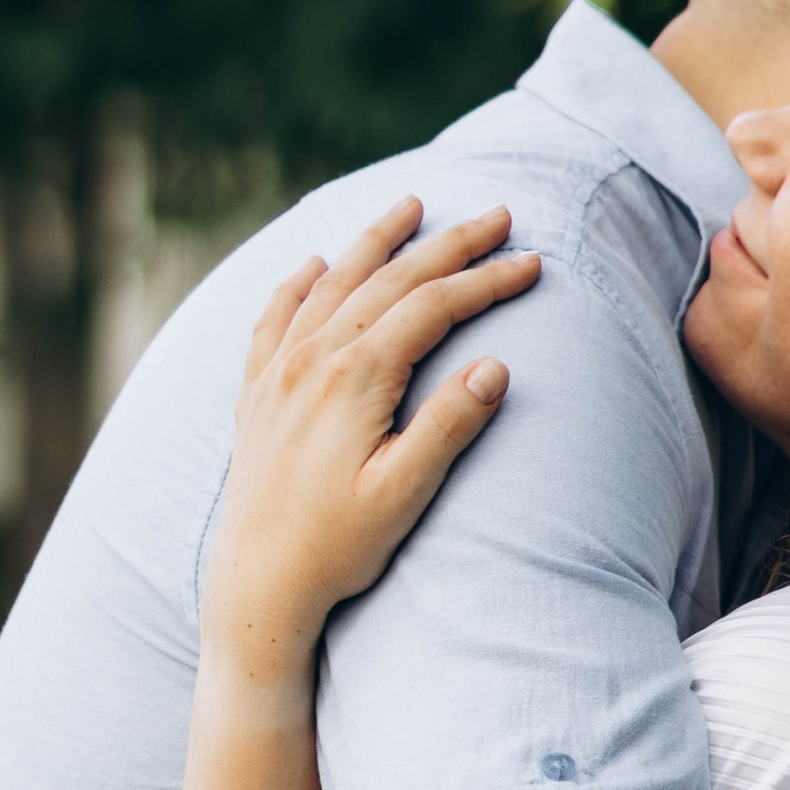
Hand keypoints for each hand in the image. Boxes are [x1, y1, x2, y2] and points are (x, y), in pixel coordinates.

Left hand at [201, 198, 541, 699]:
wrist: (258, 585)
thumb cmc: (336, 547)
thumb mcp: (404, 493)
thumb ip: (448, 425)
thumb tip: (495, 367)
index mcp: (355, 378)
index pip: (433, 307)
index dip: (487, 280)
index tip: (533, 261)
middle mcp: (312, 361)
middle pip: (390, 280)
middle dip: (449, 244)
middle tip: (497, 213)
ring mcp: (278, 373)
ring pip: (333, 283)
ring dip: (375, 240)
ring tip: (410, 205)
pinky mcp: (256, 396)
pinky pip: (275, 318)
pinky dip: (297, 283)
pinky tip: (311, 264)